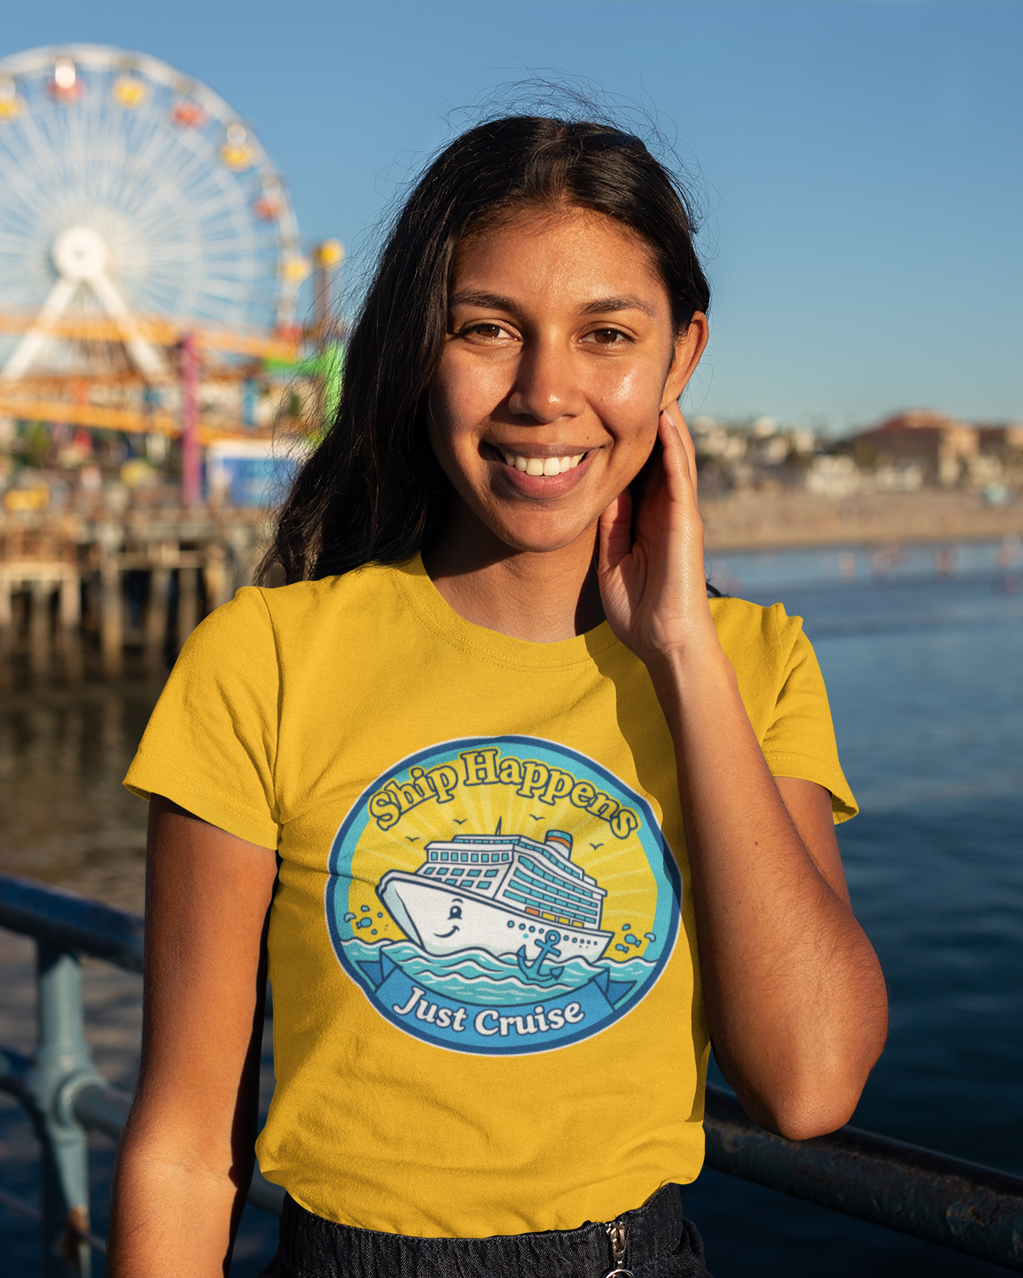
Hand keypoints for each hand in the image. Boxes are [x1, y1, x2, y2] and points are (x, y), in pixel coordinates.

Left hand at [597, 402, 718, 664]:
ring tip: (656, 383)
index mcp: (647, 517)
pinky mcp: (686, 522)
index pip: (639, 467)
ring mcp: (679, 513)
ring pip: (674, 456)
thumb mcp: (612, 557)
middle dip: (648, 418)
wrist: (664, 643)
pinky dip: (674, 447)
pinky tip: (666, 420)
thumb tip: (602, 489)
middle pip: (658, 453)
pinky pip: (680, 477)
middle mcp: (666, 509)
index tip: (608, 403)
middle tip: (637, 379)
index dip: (627, 435)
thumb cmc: (640, 609)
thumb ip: (611, 524)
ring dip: (666, 420)